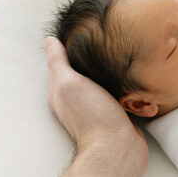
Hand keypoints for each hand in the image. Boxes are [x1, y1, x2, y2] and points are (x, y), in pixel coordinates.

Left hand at [44, 36, 145, 159]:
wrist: (118, 147)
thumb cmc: (92, 116)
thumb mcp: (69, 84)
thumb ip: (58, 62)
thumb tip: (49, 40)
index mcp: (60, 90)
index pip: (61, 61)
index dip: (69, 45)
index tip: (81, 29)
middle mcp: (76, 97)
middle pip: (82, 69)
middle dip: (90, 55)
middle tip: (102, 37)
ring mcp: (95, 105)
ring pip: (100, 79)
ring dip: (107, 67)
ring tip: (117, 51)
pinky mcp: (114, 110)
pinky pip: (116, 90)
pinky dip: (120, 81)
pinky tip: (127, 73)